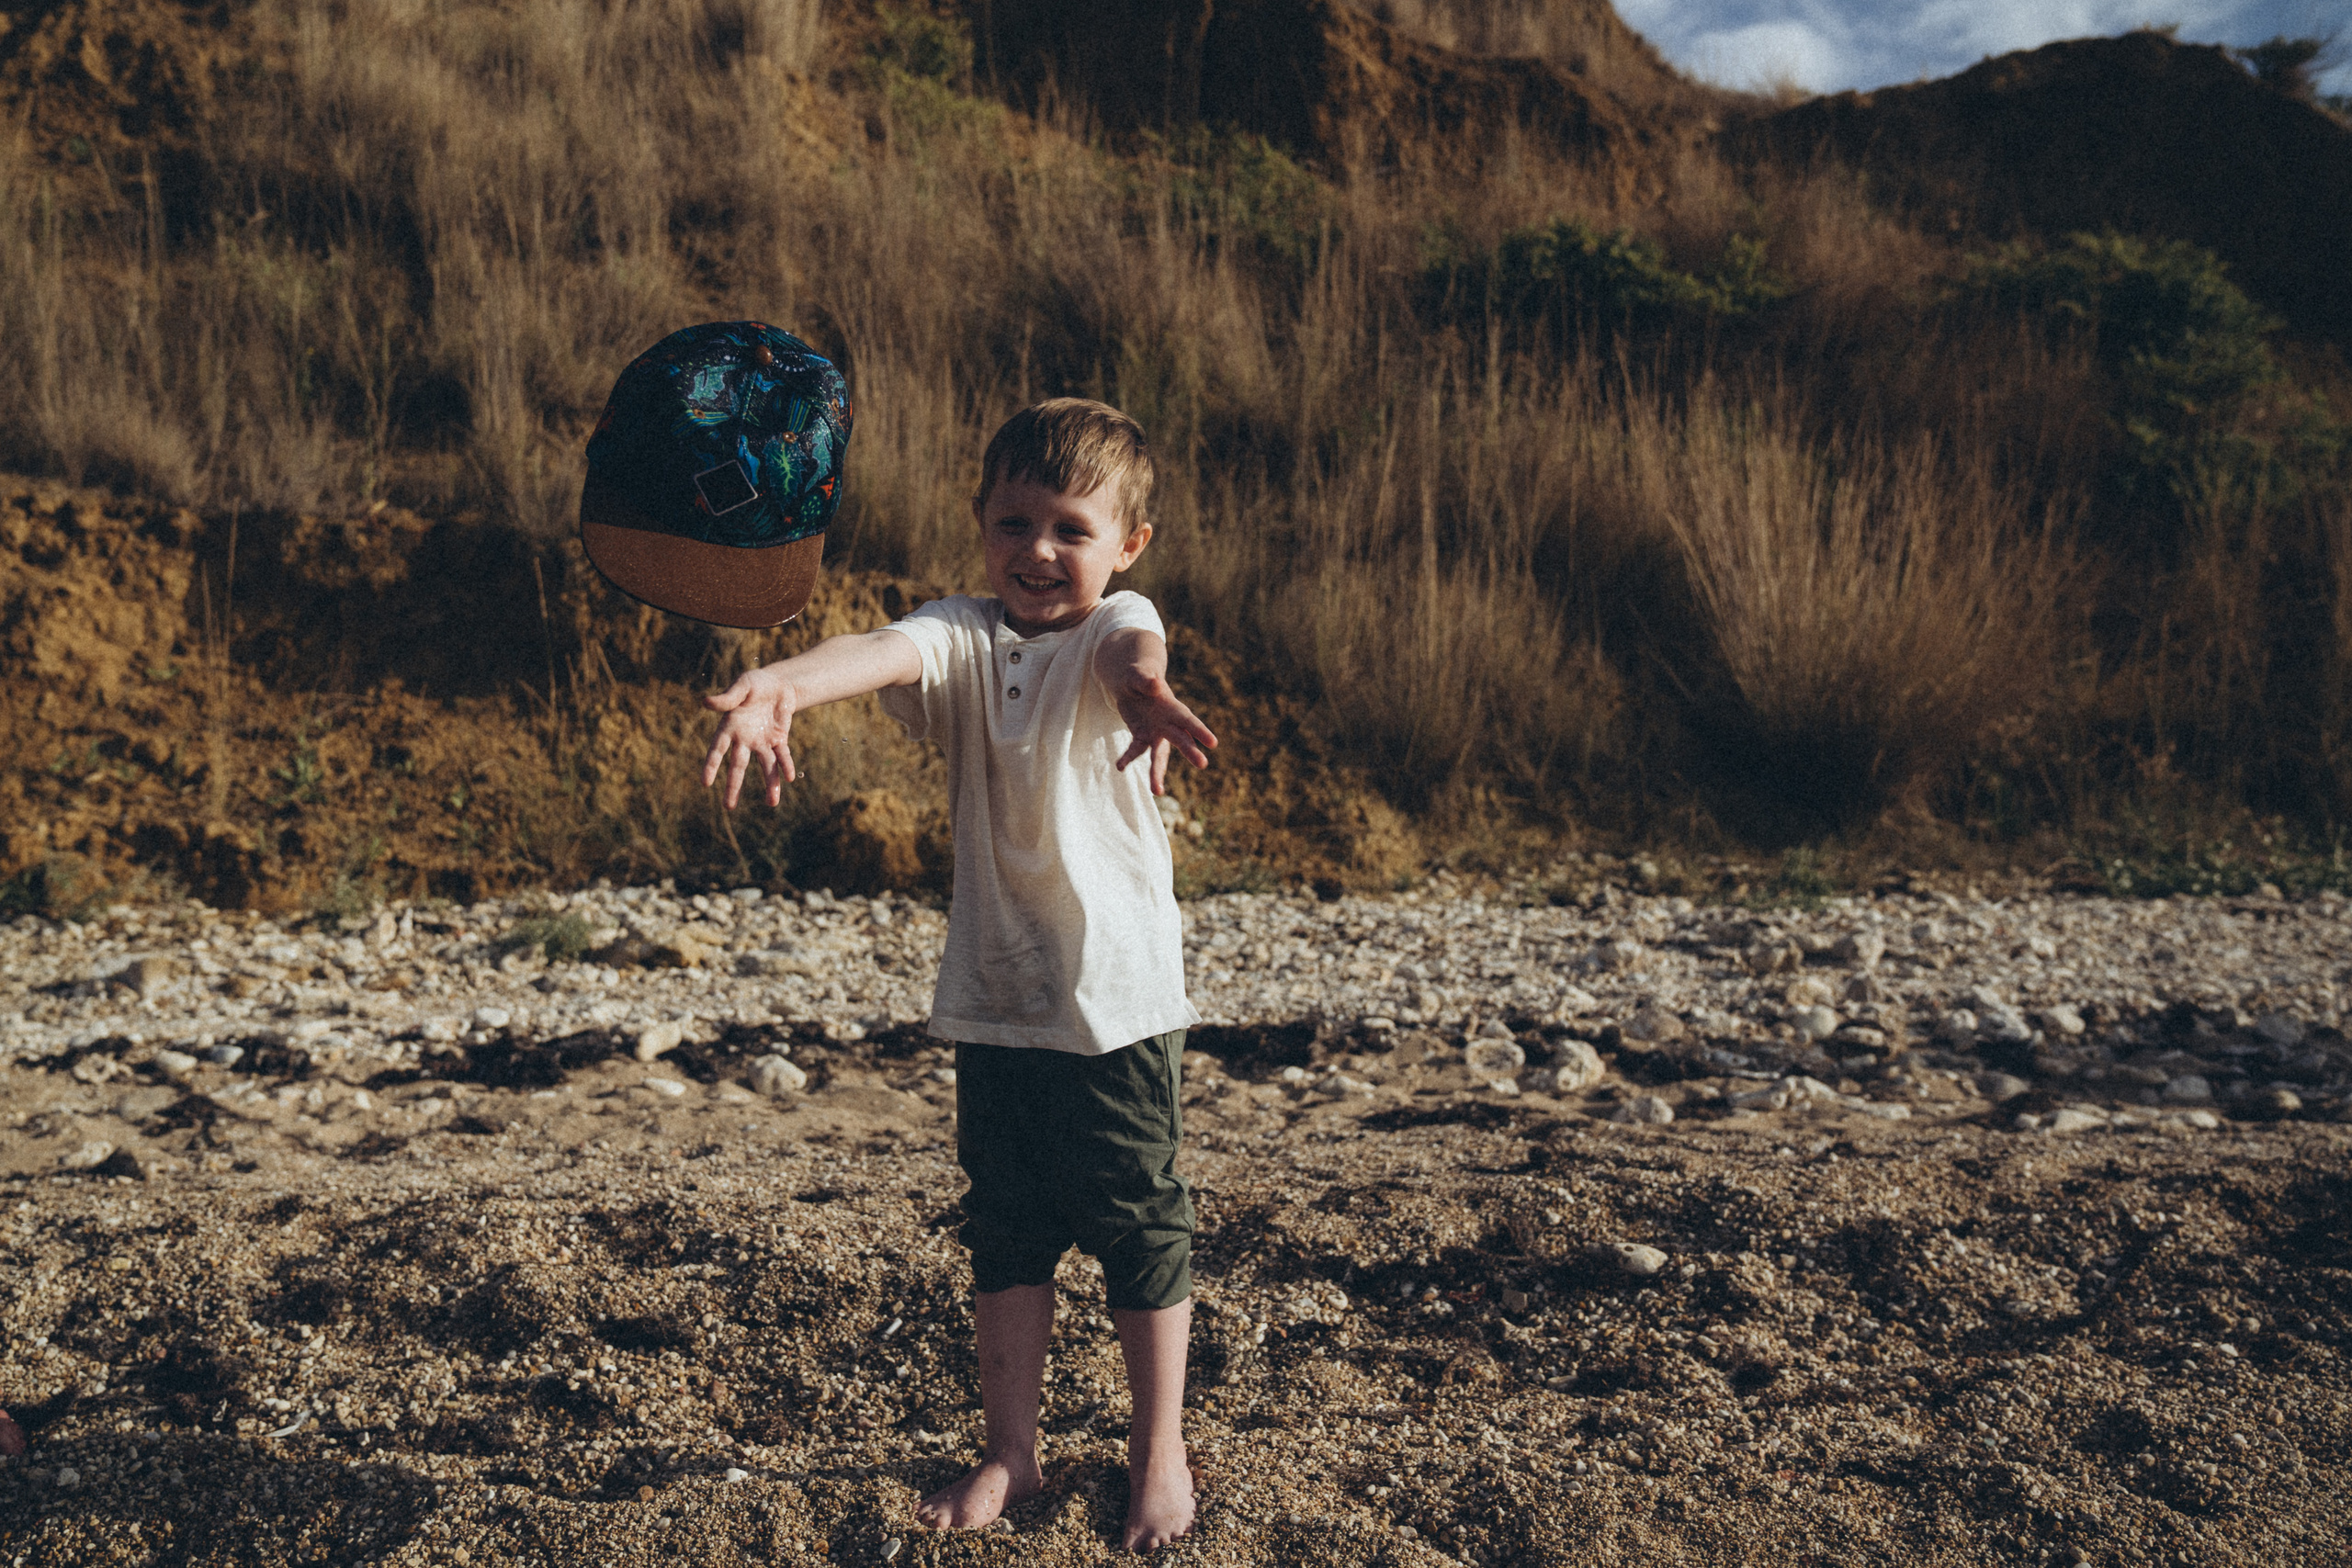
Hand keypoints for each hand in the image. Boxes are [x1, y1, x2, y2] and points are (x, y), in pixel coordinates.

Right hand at [702, 665, 800, 807]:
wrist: (778, 684)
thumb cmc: (755, 683)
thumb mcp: (742, 686)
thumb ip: (727, 698)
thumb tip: (705, 702)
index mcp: (730, 727)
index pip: (717, 749)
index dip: (711, 765)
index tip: (705, 782)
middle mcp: (744, 739)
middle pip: (738, 766)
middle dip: (733, 786)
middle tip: (728, 807)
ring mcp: (762, 742)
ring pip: (765, 767)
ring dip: (769, 784)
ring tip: (772, 803)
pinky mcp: (779, 740)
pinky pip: (782, 756)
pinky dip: (786, 765)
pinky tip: (789, 778)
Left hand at [1110, 671, 1216, 793]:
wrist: (1131, 684)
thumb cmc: (1139, 675)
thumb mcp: (1139, 675)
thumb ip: (1146, 680)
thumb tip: (1154, 684)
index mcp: (1172, 707)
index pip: (1188, 720)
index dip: (1199, 731)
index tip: (1212, 743)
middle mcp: (1167, 724)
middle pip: (1180, 740)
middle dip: (1190, 751)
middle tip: (1202, 764)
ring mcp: (1155, 733)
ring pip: (1158, 755)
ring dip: (1157, 772)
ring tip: (1157, 792)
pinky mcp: (1141, 737)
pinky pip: (1135, 750)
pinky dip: (1128, 758)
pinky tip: (1119, 766)